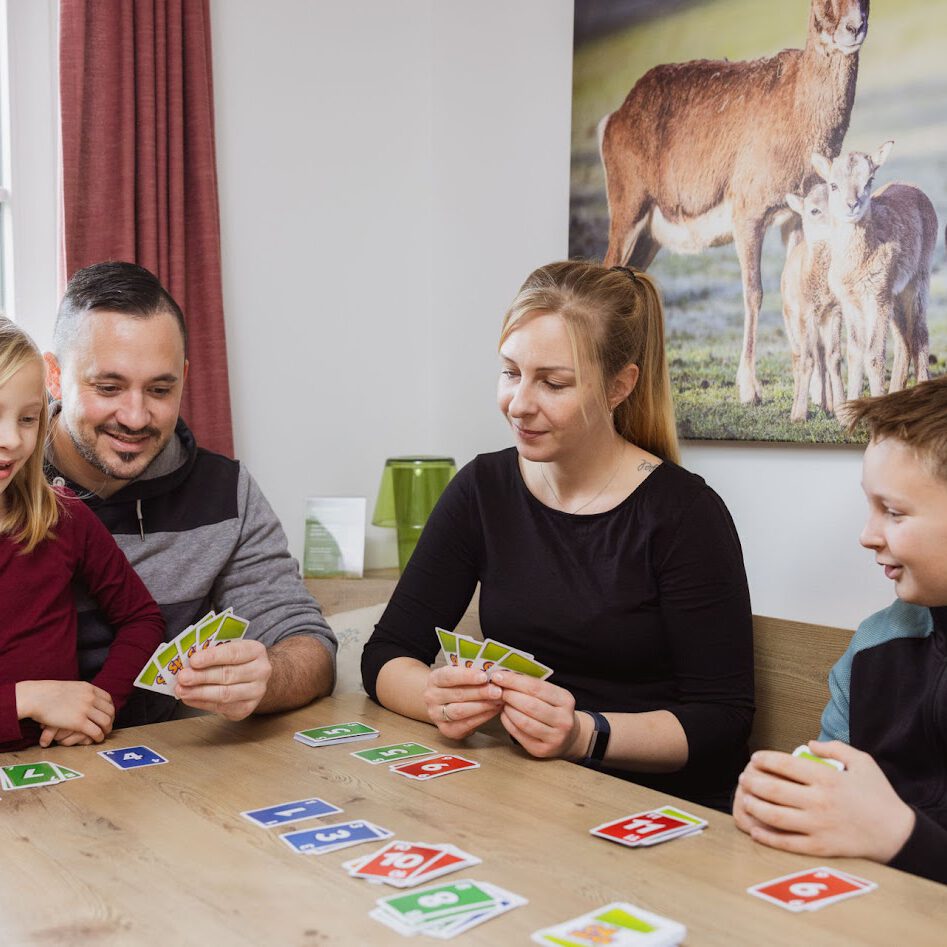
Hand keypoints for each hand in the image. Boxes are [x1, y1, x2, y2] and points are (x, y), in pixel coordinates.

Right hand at [16, 681, 113, 744]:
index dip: (109, 709)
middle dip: (110, 720)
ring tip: (103, 735)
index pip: (108, 699)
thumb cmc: (47, 693)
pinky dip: (99, 736)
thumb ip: (80, 693)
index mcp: (89, 688)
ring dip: (107, 730)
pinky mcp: (79, 722)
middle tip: (107, 728)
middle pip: (110, 711)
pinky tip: (97, 739)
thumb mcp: (70, 688)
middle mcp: (91, 697)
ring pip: (106, 722)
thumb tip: (83, 697)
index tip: (108, 716)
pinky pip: (96, 731)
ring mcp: (86, 709)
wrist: (36, 697)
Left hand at [174, 639, 271, 720]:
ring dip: (199, 693)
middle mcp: (260, 671)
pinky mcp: (246, 708)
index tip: (193, 660)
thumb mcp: (229, 648)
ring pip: (225, 694)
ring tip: (182, 690)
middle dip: (202, 677)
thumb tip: (188, 661)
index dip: (212, 657)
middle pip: (228, 675)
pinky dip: (202, 703)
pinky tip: (190, 698)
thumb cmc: (236, 660)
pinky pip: (222, 708)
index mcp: (256, 651)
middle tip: (183, 677)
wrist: (253, 677)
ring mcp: (256, 692)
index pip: (233, 653)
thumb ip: (212, 652)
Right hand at [422, 665, 502, 739]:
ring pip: (460, 711)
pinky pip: (465, 724)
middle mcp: (431, 697)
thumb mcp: (459, 674)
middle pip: (457, 694)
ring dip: (482, 706)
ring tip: (498, 701)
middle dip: (480, 692)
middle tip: (498, 691)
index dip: (467, 676)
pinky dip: (482, 717)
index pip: (449, 676)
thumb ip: (471, 672)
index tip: (484, 676)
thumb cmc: (456, 685)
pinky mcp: (446, 729)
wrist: (443, 703)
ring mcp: (436, 715)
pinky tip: (493, 711)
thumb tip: (493, 671)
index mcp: (434, 679)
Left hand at [491, 671, 581, 758]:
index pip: (536, 688)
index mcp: (566, 700)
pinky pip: (519, 734)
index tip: (498, 676)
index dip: (514, 681)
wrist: (569, 737)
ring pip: (523, 721)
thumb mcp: (552, 695)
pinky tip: (504, 714)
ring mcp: (554, 737)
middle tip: (497, 689)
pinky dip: (507, 722)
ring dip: (507, 709)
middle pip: (529, 705)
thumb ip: (533, 686)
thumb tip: (505, 676)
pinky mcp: (542, 750)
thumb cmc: (555, 710)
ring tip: (502, 702)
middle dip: (509, 695)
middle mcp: (563, 720)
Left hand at [736, 740, 915, 861]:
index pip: (786, 765)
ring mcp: (818, 826)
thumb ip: (835, 748)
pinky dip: (768, 838)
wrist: (897, 834)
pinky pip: (788, 843)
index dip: (765, 759)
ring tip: (745, 800)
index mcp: (827, 778)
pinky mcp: (820, 848)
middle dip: (753, 782)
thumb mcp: (863, 762)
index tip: (755, 757)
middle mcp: (819, 801)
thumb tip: (809, 743)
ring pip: (775, 816)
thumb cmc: (879, 796)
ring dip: (754, 807)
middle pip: (774, 789)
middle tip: (744, 778)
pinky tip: (755, 831)